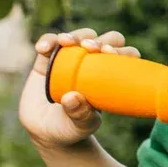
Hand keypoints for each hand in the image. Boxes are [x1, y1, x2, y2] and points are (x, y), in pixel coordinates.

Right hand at [18, 29, 139, 149]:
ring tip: (66, 42)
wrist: (45, 131)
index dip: (123, 52)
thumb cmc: (71, 128)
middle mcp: (94, 63)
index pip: (125, 56)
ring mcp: (72, 59)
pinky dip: (48, 40)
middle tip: (91, 48)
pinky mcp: (48, 59)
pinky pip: (50, 41)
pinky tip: (42, 48)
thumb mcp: (79, 126)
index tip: (111, 54)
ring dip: (76, 35)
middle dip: (102, 40)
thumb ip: (80, 115)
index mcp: (110, 76)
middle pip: (106, 39)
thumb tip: (72, 98)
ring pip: (81, 36)